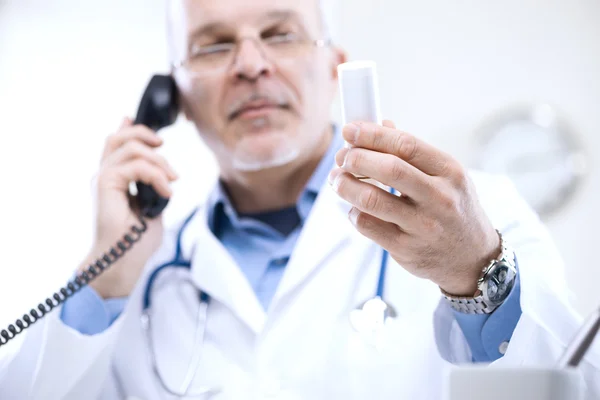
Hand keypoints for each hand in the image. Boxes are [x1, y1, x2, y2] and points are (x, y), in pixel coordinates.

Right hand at [79, 117, 177, 298]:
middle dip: (144, 134)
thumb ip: (154, 186)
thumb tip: (165, 173)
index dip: (131, 128)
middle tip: (164, 147)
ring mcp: (103, 179)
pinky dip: (156, 175)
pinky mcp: (105, 185)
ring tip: (171, 180)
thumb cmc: (136, 241)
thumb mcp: (153, 206)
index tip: (154, 132)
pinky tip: (166, 191)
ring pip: (129, 147)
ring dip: (158, 160)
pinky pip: (134, 166)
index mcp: (114, 179)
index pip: (117, 144)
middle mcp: (105, 176)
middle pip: (119, 137)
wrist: (123, 262)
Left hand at [328, 120, 499, 295]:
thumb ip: (412, 152)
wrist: (473, 258)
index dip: (372, 134)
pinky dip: (353, 212)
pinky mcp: (406, 249)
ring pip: (372, 199)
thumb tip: (379, 125)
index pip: (405, 144)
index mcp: (449, 171)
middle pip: (388, 169)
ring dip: (346, 185)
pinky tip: (354, 207)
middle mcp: (439, 198)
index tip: (350, 130)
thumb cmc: (453, 209)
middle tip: (342, 157)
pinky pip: (368, 225)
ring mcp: (423, 226)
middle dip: (356, 158)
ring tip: (337, 180)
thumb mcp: (445, 176)